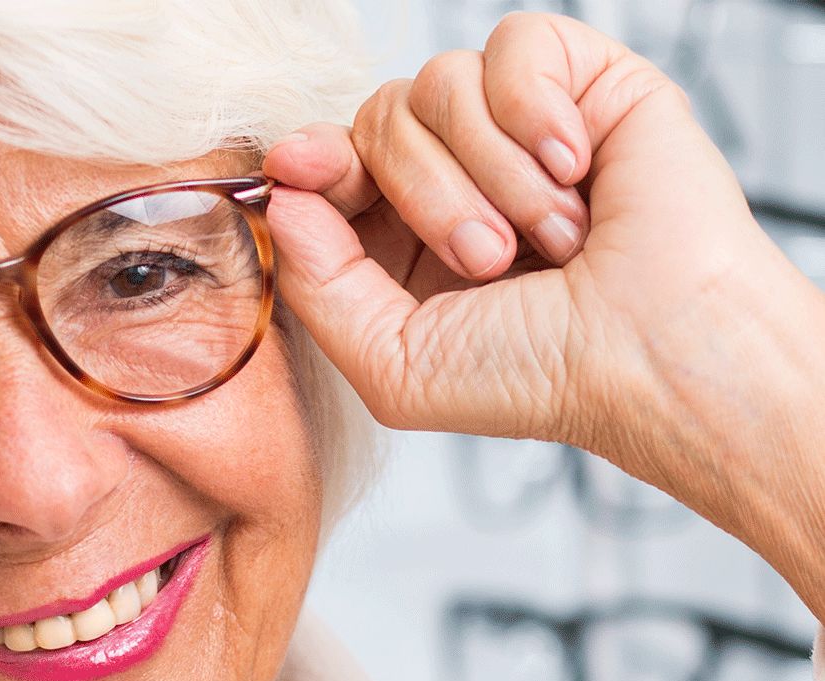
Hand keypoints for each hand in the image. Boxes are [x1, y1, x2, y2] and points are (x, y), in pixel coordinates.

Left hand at [263, 13, 824, 617]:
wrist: (656, 356)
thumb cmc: (539, 374)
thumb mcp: (393, 362)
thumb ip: (317, 287)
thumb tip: (285, 196)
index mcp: (405, 239)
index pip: (333, 166)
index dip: (312, 161)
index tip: (301, 169)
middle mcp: (456, 176)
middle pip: (379, 117)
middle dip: (423, 192)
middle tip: (488, 259)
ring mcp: (516, 128)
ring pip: (440, 82)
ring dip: (488, 171)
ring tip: (548, 235)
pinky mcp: (580, 83)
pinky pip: (514, 46)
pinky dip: (535, 112)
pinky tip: (574, 168)